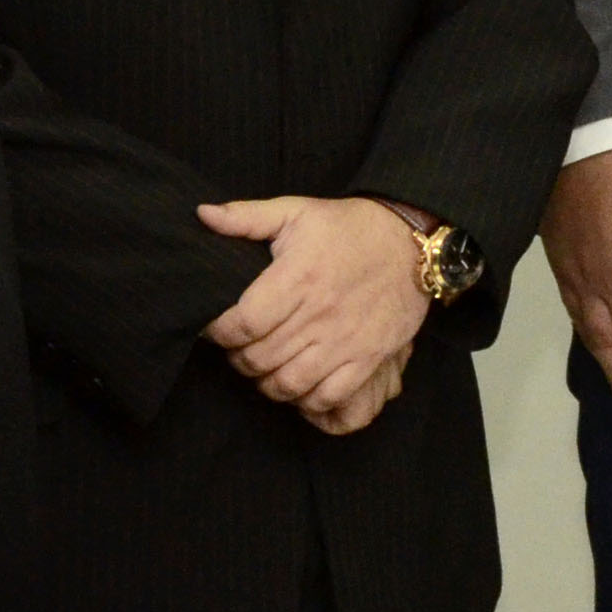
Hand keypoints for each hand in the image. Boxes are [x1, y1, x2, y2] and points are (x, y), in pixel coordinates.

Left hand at [200, 194, 429, 433]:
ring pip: (289, 384)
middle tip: (239, 349)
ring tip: (265, 368)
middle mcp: (320, 314)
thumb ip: (246, 217)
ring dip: (267, 383)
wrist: (409, 242)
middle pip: (260, 358)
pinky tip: (300, 384)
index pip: (243, 323)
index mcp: (297, 277)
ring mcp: (346, 341)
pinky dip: (307, 400)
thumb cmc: (348, 227)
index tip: (216, 328)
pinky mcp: (368, 358)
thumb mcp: (296, 211)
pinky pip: (330, 396)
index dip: (219, 332)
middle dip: (239, 359)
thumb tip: (202, 215)